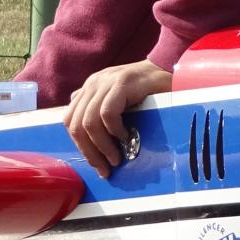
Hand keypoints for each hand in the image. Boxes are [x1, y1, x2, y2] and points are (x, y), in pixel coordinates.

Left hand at [65, 59, 172, 176]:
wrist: (169, 70)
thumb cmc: (147, 91)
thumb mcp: (118, 99)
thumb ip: (98, 109)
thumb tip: (81, 131)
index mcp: (90, 88)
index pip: (70, 120)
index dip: (80, 146)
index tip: (97, 164)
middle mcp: (94, 83)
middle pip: (76, 123)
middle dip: (89, 152)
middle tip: (105, 169)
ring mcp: (107, 81)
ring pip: (89, 121)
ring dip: (102, 146)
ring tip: (116, 158)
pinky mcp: (122, 83)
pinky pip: (107, 113)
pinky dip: (114, 130)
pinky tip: (125, 136)